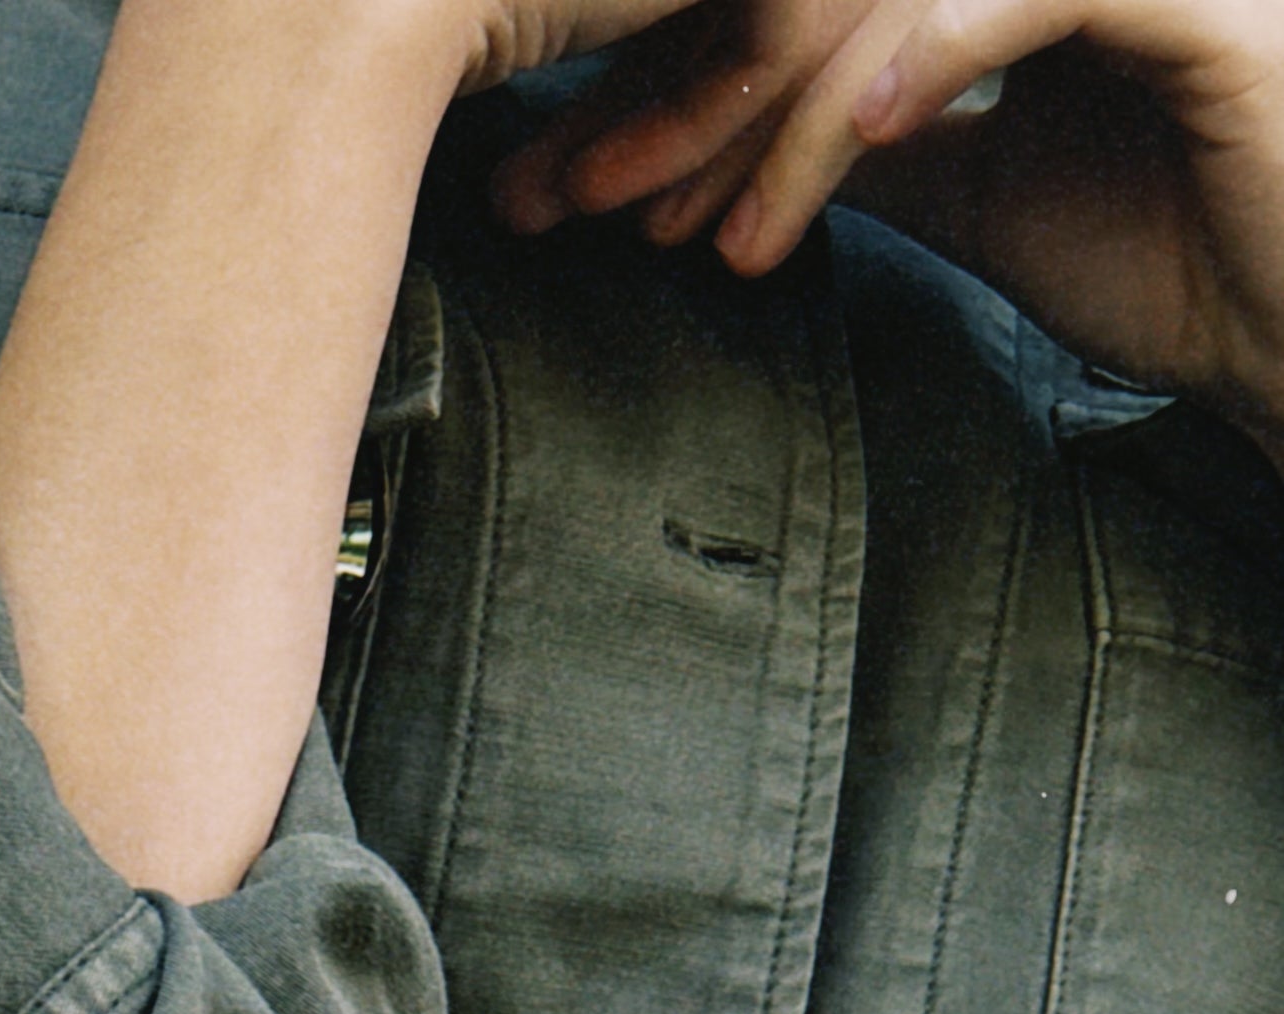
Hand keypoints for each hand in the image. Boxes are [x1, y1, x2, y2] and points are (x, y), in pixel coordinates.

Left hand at [493, 0, 1283, 466]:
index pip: (800, 2)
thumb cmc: (1179, 251)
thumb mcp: (984, 191)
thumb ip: (877, 142)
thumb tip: (742, 144)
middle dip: (682, 95)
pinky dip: (924, 57)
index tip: (573, 182)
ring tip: (712, 230)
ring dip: (777, 108)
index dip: (674, 84)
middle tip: (578, 198)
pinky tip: (850, 143)